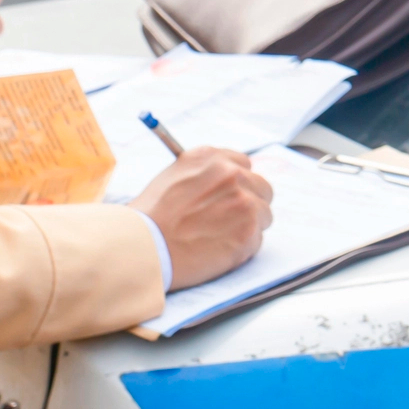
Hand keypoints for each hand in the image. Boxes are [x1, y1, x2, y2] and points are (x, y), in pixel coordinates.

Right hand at [130, 147, 273, 288]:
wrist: (144, 245)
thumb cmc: (151, 217)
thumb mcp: (173, 177)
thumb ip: (205, 174)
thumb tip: (226, 182)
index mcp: (212, 158)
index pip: (244, 165)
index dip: (238, 184)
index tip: (230, 198)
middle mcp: (232, 174)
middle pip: (262, 188)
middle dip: (250, 204)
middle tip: (230, 222)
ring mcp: (244, 202)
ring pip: (264, 215)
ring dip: (248, 227)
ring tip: (219, 238)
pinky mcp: (248, 232)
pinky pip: (257, 240)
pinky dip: (242, 248)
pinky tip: (217, 251)